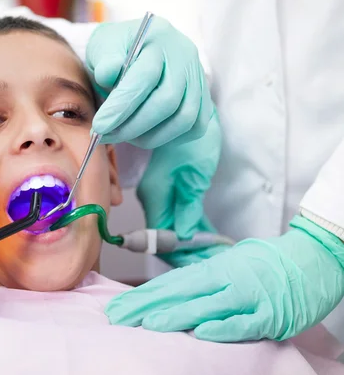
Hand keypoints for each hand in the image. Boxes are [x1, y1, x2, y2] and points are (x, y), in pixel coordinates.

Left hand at [86, 16, 212, 148]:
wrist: (134, 47)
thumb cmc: (115, 49)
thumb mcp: (103, 46)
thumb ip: (105, 60)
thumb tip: (108, 73)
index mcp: (158, 37)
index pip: (145, 77)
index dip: (122, 106)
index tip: (99, 126)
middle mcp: (184, 55)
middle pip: (168, 101)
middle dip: (134, 126)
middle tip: (107, 135)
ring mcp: (197, 76)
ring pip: (184, 118)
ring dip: (151, 136)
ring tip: (124, 136)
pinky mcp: (203, 96)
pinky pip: (195, 126)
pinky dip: (170, 137)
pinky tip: (145, 135)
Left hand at [105, 216, 343, 341]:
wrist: (313, 256)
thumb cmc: (266, 263)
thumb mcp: (229, 266)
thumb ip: (203, 280)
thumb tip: (171, 292)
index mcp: (213, 269)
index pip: (170, 284)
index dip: (143, 296)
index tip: (118, 306)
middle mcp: (225, 280)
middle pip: (179, 294)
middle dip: (147, 306)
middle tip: (118, 318)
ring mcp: (248, 296)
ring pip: (206, 306)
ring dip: (177, 316)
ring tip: (149, 324)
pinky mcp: (271, 313)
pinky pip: (244, 322)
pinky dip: (223, 327)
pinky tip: (201, 333)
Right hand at [137, 109, 221, 266]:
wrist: (188, 113)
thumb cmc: (192, 139)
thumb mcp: (195, 174)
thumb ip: (188, 205)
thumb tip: (185, 234)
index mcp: (156, 196)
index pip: (162, 239)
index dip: (182, 255)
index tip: (208, 261)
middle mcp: (154, 200)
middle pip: (167, 239)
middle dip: (190, 254)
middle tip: (219, 259)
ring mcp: (161, 197)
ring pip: (174, 232)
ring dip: (195, 245)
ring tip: (221, 252)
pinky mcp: (170, 193)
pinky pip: (179, 220)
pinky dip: (195, 231)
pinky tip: (212, 237)